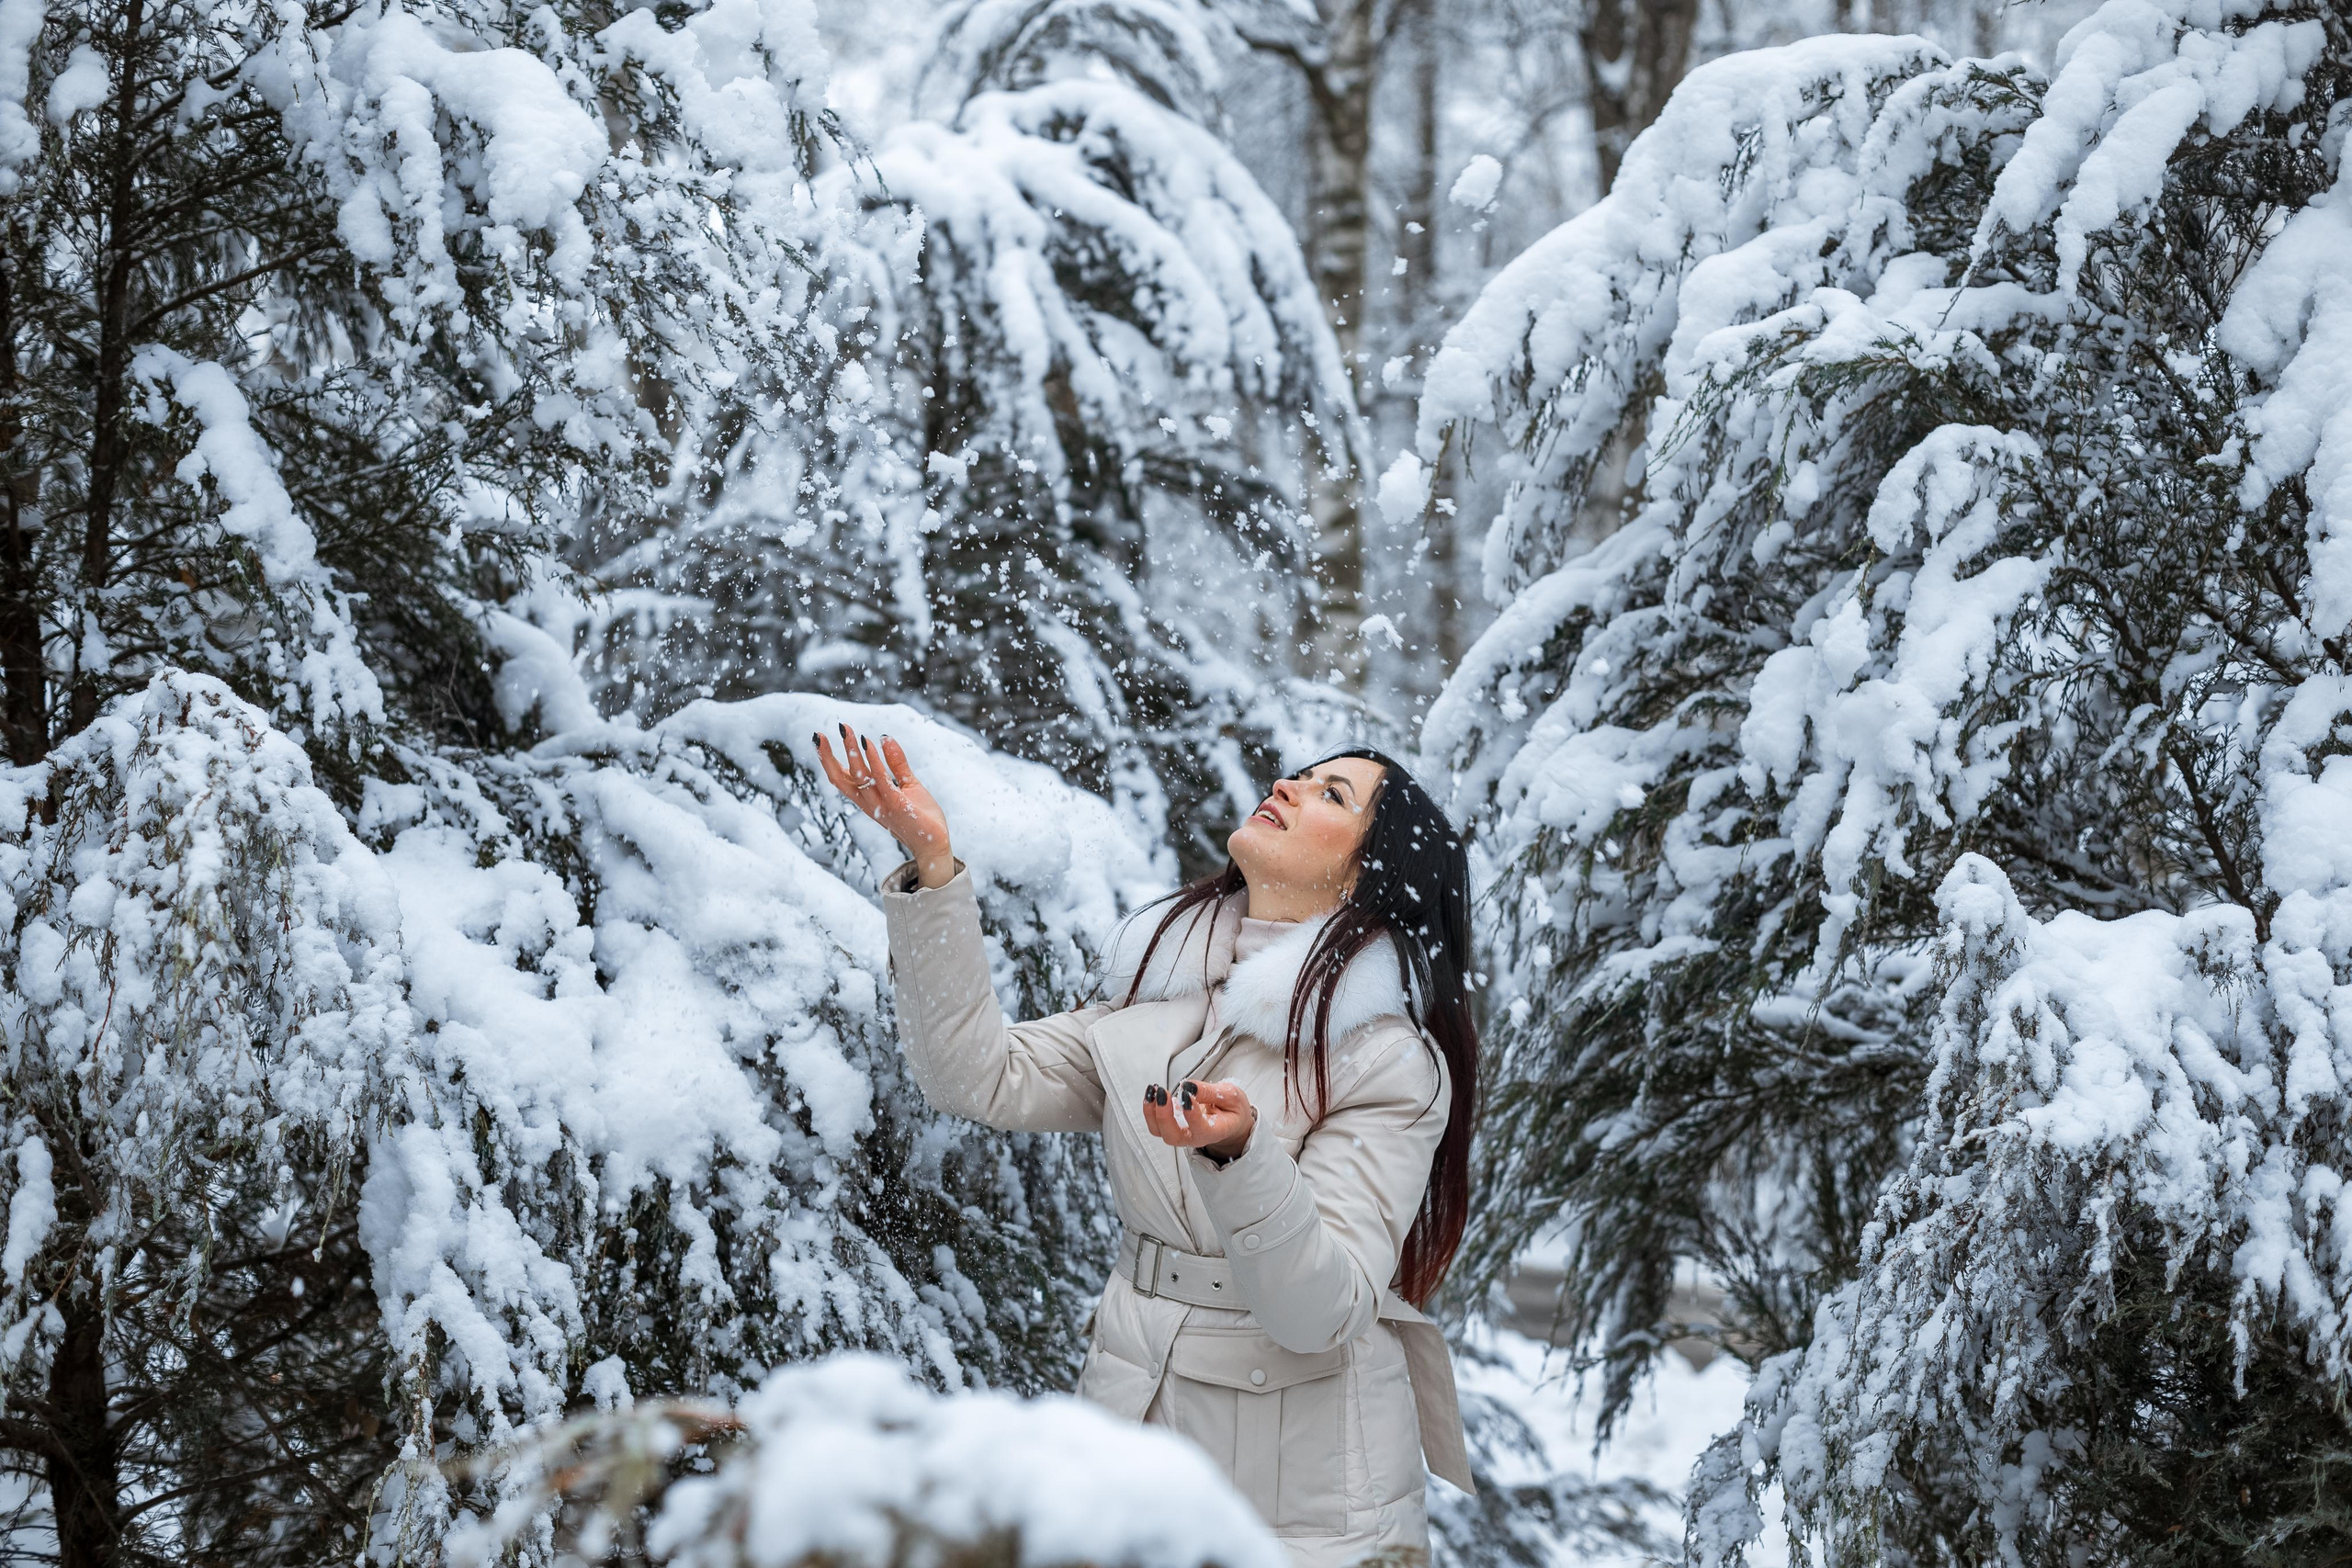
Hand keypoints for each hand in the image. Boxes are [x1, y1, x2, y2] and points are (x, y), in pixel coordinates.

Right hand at [815, 722, 953, 886]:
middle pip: (840, 779)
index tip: (819, 738)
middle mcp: (869, 802)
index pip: (841, 778)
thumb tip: (885, 737)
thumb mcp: (906, 784)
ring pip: (859, 776)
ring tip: (847, 731)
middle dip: (828, 757)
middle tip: (820, 734)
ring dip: (852, 753)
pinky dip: (875, 761)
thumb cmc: (920, 817)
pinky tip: (870, 744)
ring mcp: (881, 804)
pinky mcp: (897, 805)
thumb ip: (896, 762)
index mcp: (868, 798)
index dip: (827, 759)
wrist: (934, 844)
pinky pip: (882, 780)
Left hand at [1142, 1079, 1255, 1161]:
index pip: (1201, 1129)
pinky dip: (1150, 1108)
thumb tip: (1188, 1087)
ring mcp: (1181, 1133)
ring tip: (1153, 1091)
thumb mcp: (1230, 1096)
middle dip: (1163, 1115)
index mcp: (1215, 1132)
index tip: (1186, 1095)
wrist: (1230, 1121)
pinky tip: (1152, 1093)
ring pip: (1160, 1131)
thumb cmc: (1232, 1110)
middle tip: (1163, 1093)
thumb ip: (1210, 1092)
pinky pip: (1155, 1124)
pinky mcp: (1172, 1126)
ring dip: (1151, 1112)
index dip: (1191, 1114)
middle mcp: (1195, 1137)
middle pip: (1173, 1136)